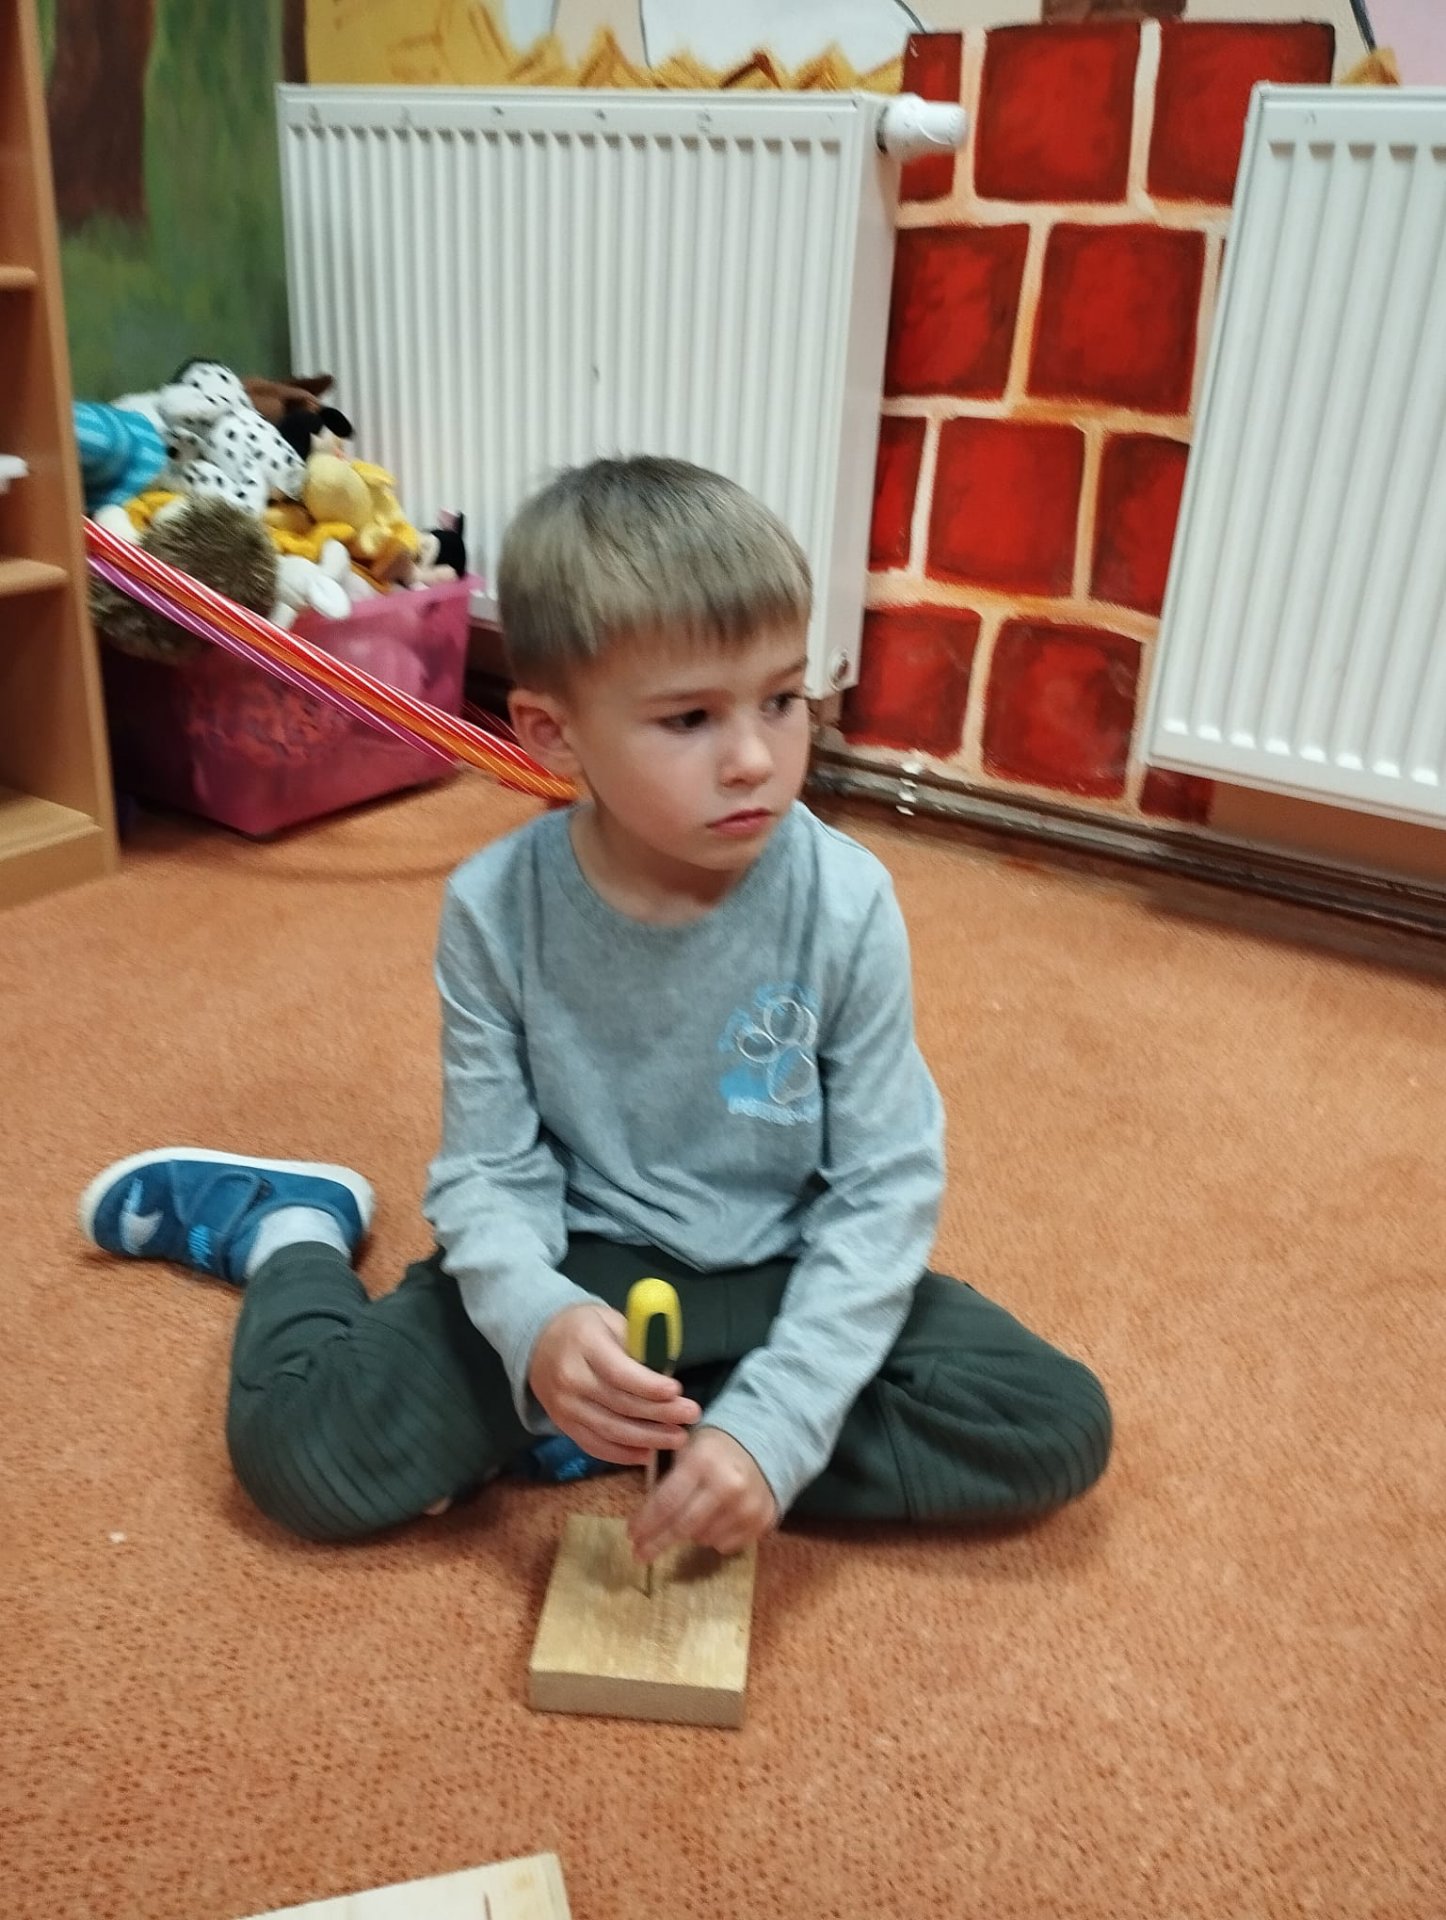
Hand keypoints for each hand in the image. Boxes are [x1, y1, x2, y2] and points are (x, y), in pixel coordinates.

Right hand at [529, 1303, 699, 1466]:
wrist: (539, 1342)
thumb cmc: (586, 1328)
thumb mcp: (610, 1319)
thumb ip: (637, 1343)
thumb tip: (667, 1370)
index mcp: (584, 1345)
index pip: (618, 1372)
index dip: (648, 1385)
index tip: (676, 1390)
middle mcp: (571, 1378)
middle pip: (619, 1404)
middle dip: (659, 1413)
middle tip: (690, 1415)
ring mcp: (564, 1406)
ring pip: (610, 1430)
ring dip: (647, 1438)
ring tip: (677, 1438)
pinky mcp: (564, 1425)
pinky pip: (595, 1445)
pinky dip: (622, 1454)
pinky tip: (648, 1453)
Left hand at [629, 1426, 777, 1562]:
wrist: (763, 1444)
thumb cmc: (713, 1449)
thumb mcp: (686, 1450)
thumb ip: (666, 1480)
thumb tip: (643, 1521)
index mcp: (702, 1461)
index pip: (666, 1502)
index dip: (646, 1523)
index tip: (631, 1535)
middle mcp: (727, 1485)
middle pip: (682, 1527)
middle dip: (656, 1543)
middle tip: (639, 1554)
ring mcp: (747, 1505)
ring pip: (703, 1539)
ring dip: (688, 1535)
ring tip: (687, 1520)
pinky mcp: (762, 1521)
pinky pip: (725, 1544)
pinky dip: (712, 1537)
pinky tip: (713, 1520)